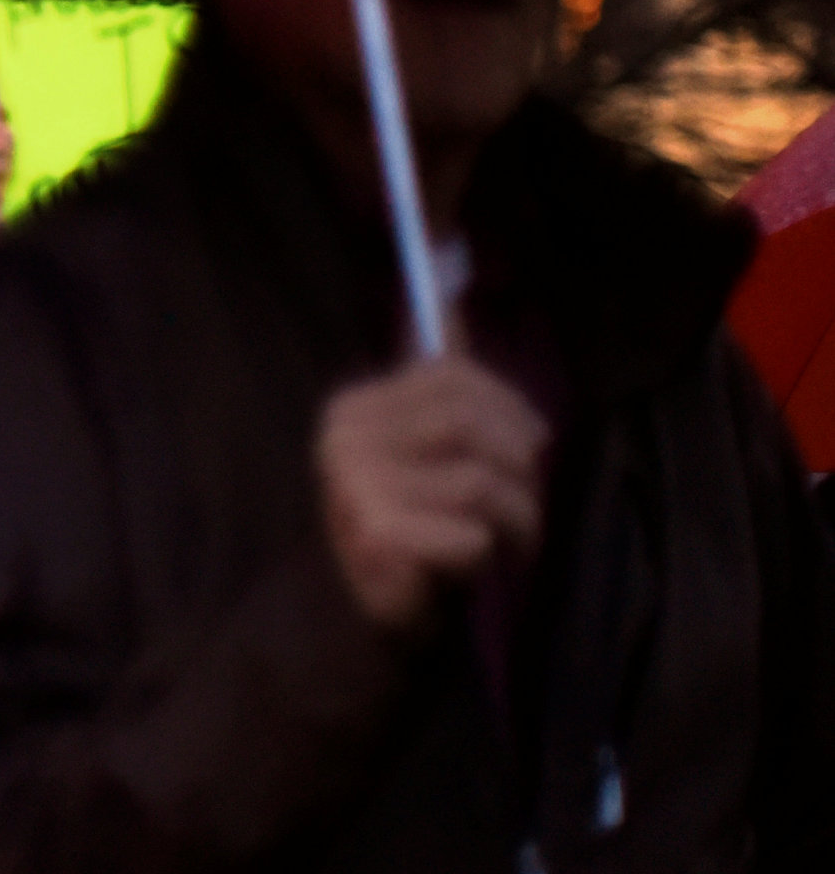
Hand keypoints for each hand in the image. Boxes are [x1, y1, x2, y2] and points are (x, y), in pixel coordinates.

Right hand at [315, 354, 545, 628]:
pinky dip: (487, 552)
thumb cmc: (417, 519)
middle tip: (520, 503)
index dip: (511, 409)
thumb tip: (448, 263)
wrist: (370, 610)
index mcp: (355, 406)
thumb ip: (439, 369)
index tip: (529, 445)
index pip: (454, 375)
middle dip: (519, 468)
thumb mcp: (429, 439)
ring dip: (516, 516)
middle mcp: (344, 439)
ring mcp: (357, 488)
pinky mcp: (380, 537)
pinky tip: (468, 561)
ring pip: (481, 479)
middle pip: (471, 423)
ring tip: (506, 537)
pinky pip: (473, 530)